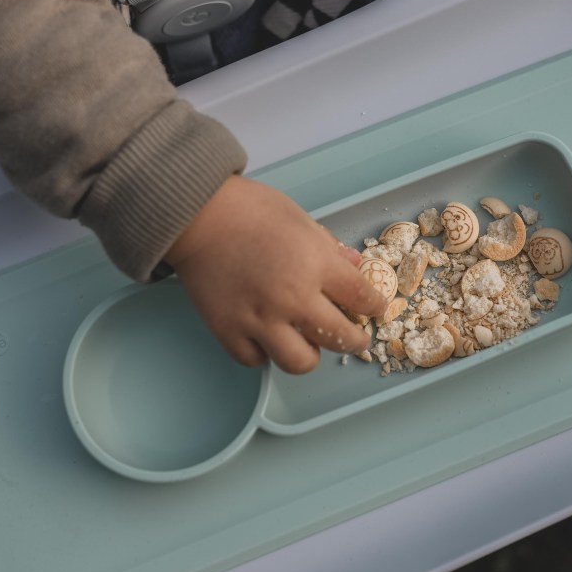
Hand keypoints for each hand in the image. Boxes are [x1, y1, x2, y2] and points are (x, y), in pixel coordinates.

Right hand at [165, 176, 385, 373]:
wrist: (197, 214)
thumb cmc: (249, 208)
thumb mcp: (300, 218)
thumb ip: (328, 247)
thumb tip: (354, 265)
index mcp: (316, 265)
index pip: (362, 298)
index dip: (374, 306)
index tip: (374, 309)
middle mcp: (293, 297)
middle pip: (340, 338)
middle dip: (355, 340)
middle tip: (354, 338)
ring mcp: (260, 318)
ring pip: (301, 362)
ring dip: (310, 354)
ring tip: (307, 343)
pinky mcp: (229, 330)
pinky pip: (256, 360)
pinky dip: (265, 352)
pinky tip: (267, 337)